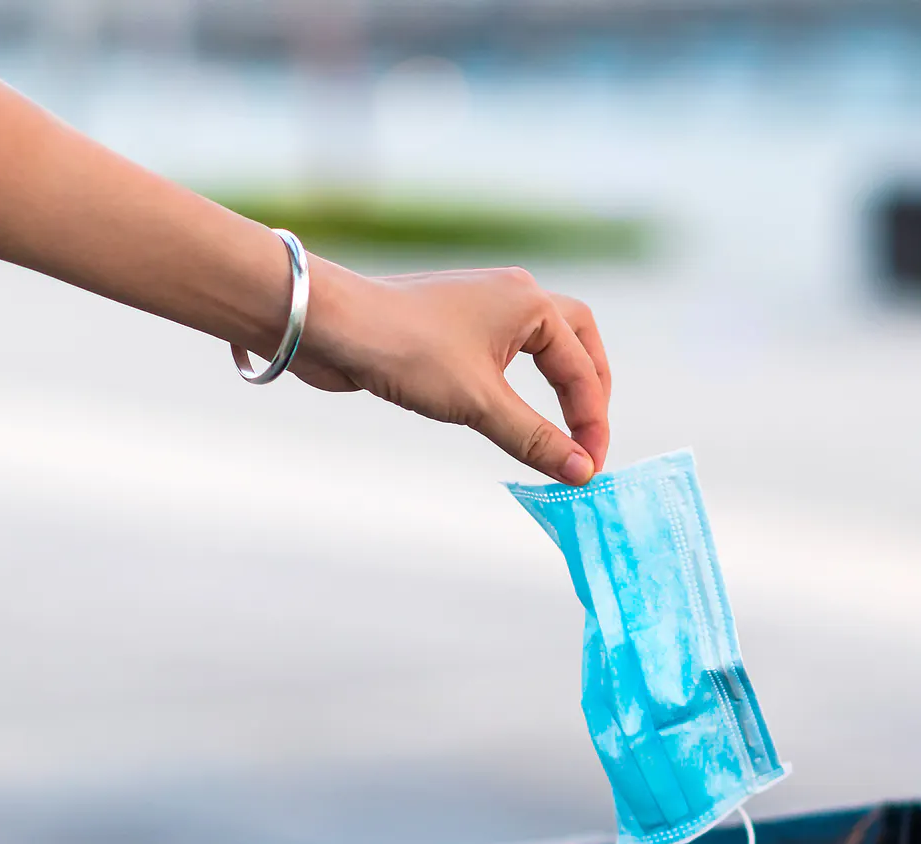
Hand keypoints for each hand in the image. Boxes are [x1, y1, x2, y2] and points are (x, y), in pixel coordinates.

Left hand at [287, 258, 611, 485]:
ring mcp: (482, 305)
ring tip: (562, 426)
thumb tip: (580, 472)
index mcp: (531, 303)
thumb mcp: (478, 402)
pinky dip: (521, 383)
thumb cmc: (405, 350)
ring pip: (542, 342)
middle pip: (577, 339)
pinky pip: (505, 352)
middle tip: (590, 436)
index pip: (582, 369)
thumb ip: (534, 438)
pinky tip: (511, 408)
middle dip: (589, 389)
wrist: (330, 325)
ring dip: (558, 382)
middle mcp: (513, 295)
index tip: (587, 469)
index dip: (590, 423)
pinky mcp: (453, 324)